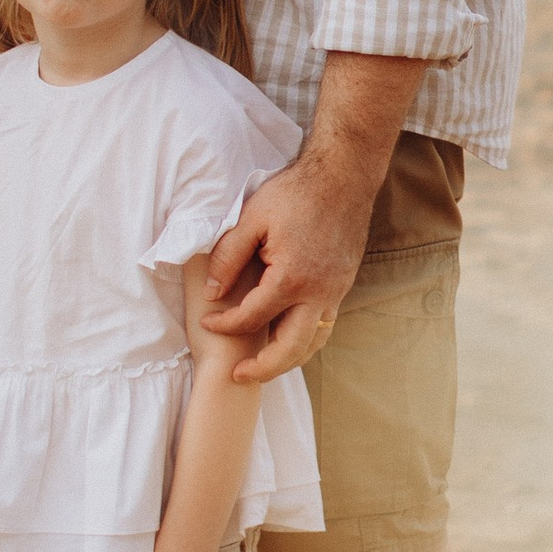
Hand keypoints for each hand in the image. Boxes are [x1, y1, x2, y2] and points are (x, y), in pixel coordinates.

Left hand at [200, 150, 365, 382]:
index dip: (224, 323)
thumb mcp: (251, 219)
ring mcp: (335, 292)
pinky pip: (325, 326)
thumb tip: (213, 293)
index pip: (251, 317)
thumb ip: (228, 258)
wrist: (345, 177)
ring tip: (264, 367)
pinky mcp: (343, 286)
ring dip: (288, 361)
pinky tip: (288, 339)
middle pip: (289, 350)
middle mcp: (318, 293)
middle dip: (262, 368)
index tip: (207, 321)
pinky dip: (306, 341)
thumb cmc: (295, 193)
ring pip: (313, 343)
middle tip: (237, 375)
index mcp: (291, 278)